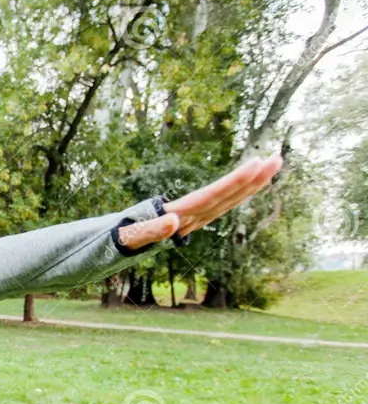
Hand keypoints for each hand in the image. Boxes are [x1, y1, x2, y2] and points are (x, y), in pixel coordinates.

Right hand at [118, 156, 283, 249]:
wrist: (126, 245)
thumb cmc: (127, 238)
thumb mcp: (132, 235)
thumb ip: (150, 230)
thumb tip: (173, 222)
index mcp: (182, 217)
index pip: (213, 197)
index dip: (235, 182)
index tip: (256, 165)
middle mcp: (196, 217)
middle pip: (229, 198)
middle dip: (254, 179)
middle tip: (278, 159)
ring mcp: (199, 217)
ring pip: (231, 199)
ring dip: (254, 183)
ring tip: (274, 163)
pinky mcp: (198, 214)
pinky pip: (225, 200)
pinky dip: (241, 189)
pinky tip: (256, 178)